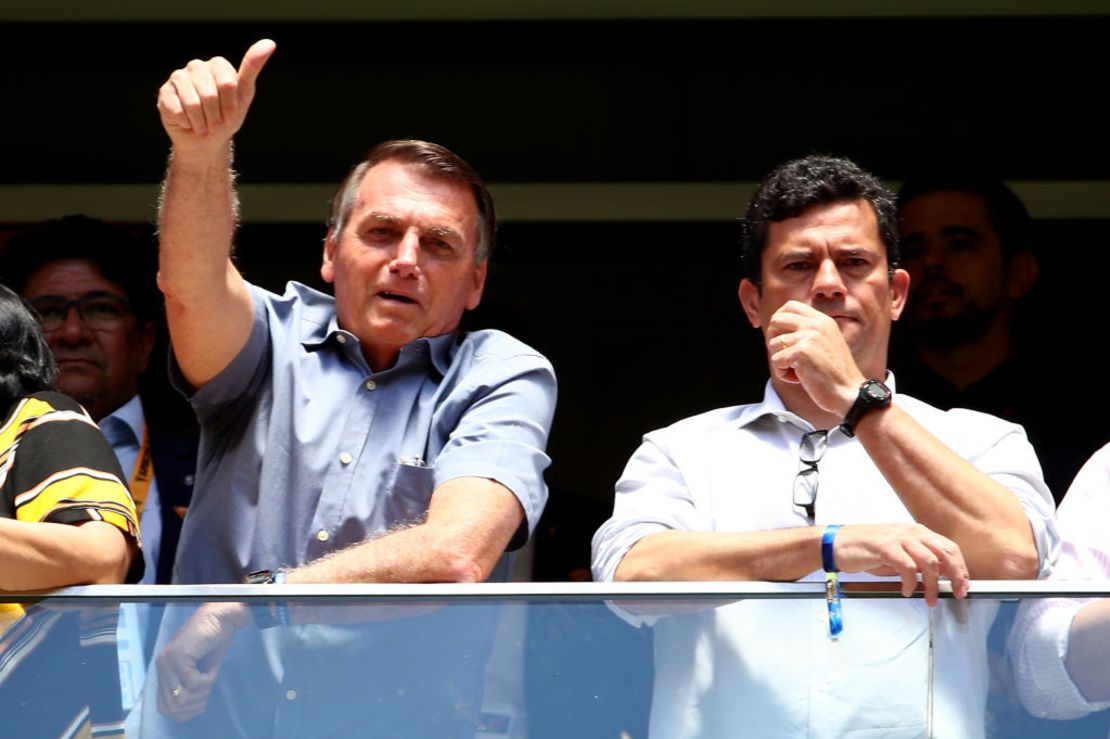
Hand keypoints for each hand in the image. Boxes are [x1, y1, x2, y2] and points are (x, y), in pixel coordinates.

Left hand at [155, 601, 246, 721]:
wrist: (222, 618)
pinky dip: (209, 679)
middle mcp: (161, 667)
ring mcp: (167, 662)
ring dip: (202, 692)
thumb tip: (185, 710)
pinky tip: (212, 667)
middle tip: (208, 690)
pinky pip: (194, 683)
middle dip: (195, 703)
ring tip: (210, 677)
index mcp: (164, 671)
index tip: (202, 702)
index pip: (164, 707)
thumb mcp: (200, 671)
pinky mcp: (178, 657)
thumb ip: (188, 687)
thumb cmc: (214, 641)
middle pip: (172, 707)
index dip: (185, 712)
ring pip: (182, 698)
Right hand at [157, 38, 275, 156]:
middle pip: (210, 94)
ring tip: (203, 123)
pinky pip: (177, 110)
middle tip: (215, 121)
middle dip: (216, 116)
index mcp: (218, 64)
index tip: (231, 112)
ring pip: (193, 103)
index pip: (227, 83)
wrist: (206, 140)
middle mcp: (196, 66)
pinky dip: (187, 123)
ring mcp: (178, 77)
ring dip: (202, 122)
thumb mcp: (244, 95)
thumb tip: (269, 43)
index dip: (231, 105)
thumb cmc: (226, 117)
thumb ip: (252, 68)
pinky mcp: (165, 92)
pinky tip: (187, 122)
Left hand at [766, 300, 863, 415]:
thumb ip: (807, 332)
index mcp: (823, 320)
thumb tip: (776, 327)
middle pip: (776, 320)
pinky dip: (783, 374)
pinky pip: (776, 361)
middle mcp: (816, 324)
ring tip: (798, 371)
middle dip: (772, 339)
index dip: (779, 321)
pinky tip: (799, 379)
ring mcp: (809, 337)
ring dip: (780, 362)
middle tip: (784, 356)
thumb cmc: (835, 374)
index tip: (781, 337)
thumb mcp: (825, 343)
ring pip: (773, 343)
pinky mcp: (802, 352)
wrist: (849, 392)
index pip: (790, 306)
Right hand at [833, 523, 969, 606]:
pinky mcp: (885, 547)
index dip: (960, 568)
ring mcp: (898, 538)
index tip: (964, 585)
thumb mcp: (898, 553)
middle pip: (946, 552)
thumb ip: (918, 561)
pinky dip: (910, 582)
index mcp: (917, 532)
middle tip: (957, 592)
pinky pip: (907, 567)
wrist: (836, 543)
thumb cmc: (866, 549)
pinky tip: (906, 590)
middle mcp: (911, 532)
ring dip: (933, 584)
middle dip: (956, 575)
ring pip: (929, 561)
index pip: (949, 548)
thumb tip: (940, 575)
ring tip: (929, 598)